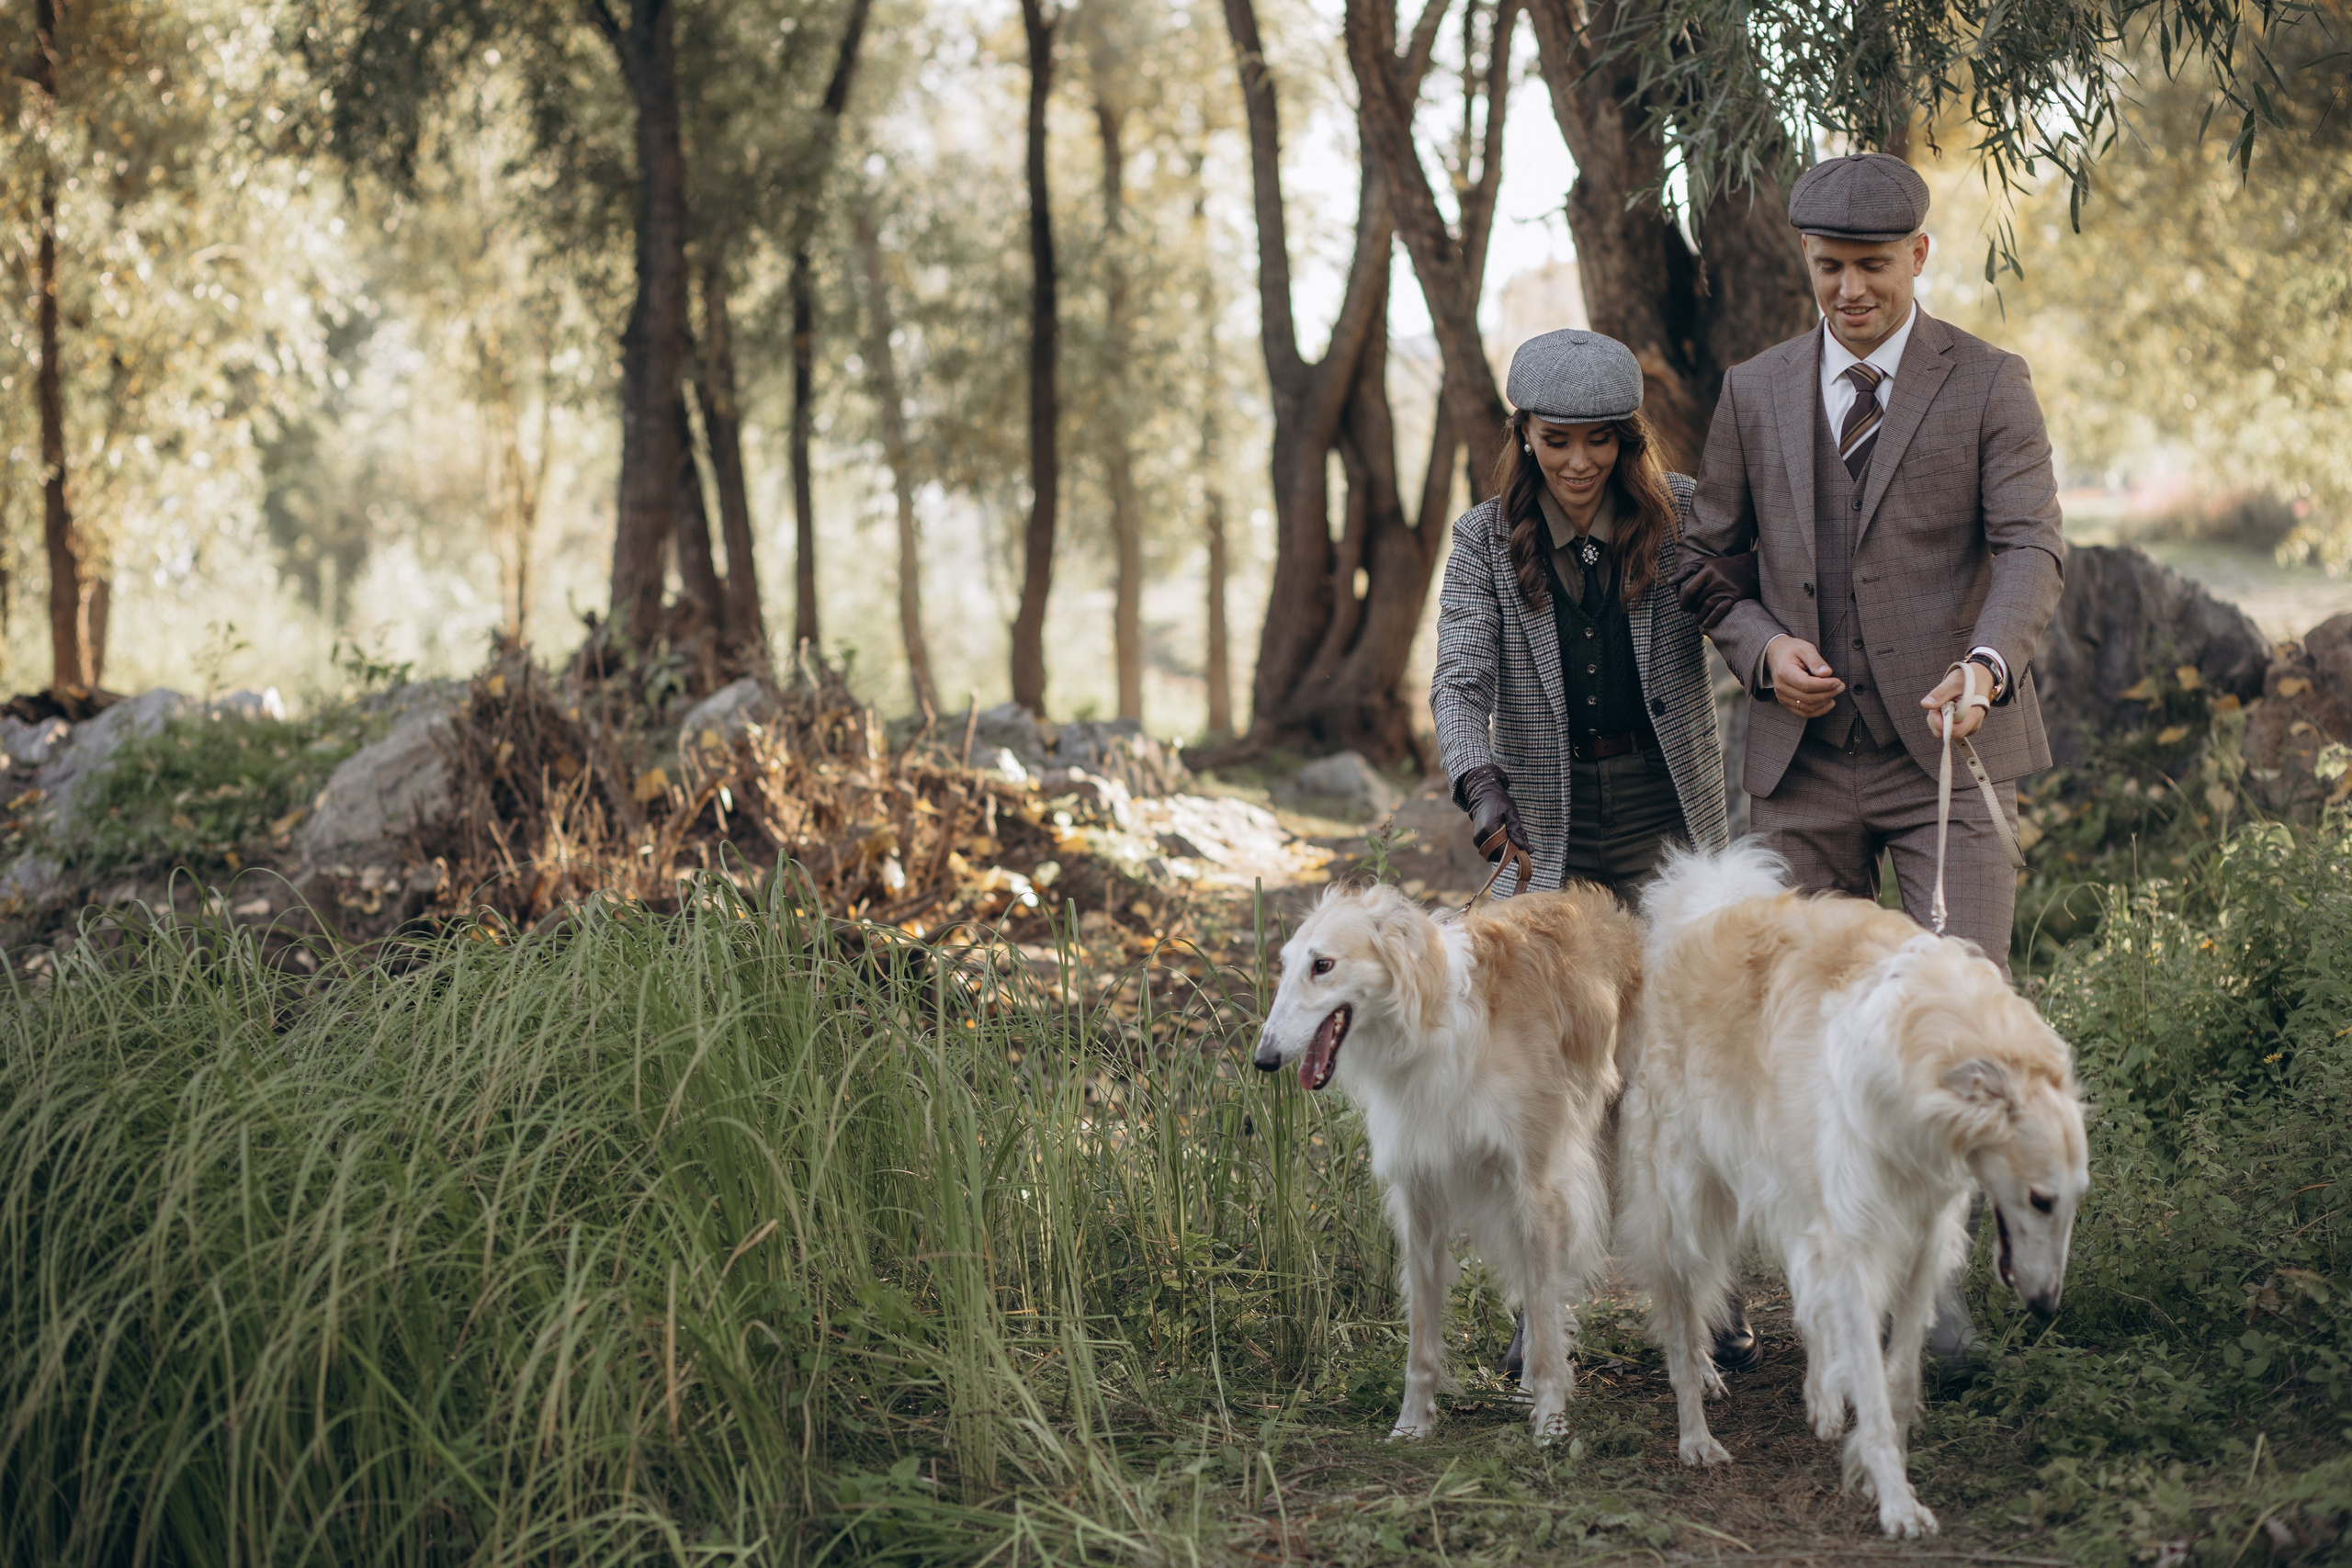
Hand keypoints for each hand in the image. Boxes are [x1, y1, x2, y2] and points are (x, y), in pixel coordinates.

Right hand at [1456, 764, 1532, 894]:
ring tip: (1513, 833)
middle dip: (1514, 850)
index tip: (1529, 849)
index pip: (1504, 851)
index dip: (1517, 853)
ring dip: (1507, 848)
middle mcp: (1481, 838)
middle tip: (1522, 836)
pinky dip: (1501, 846)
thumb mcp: (1511, 812)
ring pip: (1496, 854)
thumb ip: (1516, 830)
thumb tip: (1524, 848)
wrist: (1482, 795)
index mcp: (1489, 829)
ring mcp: (1478, 840)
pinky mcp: (1477, 841)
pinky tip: (1506, 834)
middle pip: (1501, 855)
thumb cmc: (1498, 801)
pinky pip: (1492, 850)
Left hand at [1672, 552, 1759, 632]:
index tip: (1682, 607)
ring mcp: (1727, 588)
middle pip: (1698, 599)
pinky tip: (1706, 624)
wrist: (1749, 568)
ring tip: (1696, 620)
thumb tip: (1669, 582)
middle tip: (1690, 613)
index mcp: (1708, 569)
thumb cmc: (1721, 567)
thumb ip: (1685, 570)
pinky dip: (1711, 619)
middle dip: (1692, 608)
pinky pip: (1720, 611)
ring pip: (1707, 606)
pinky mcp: (1735, 596)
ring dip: (1699, 616)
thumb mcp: (1703, 563)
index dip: (1683, 601)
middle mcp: (1718, 578)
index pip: (1690, 589)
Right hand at [1767, 637, 1843, 719]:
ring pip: (1807, 708)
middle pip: (1808, 698)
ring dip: (1825, 702)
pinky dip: (1818, 711)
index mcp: (1784, 672)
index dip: (1824, 685)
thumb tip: (1827, 673)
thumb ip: (1816, 661)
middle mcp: (1781, 687)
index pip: (1806, 684)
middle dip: (1828, 693)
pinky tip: (1829, 702)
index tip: (1838, 681)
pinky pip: (1804, 713)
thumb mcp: (1805, 649)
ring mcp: (1782, 697)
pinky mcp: (1786, 703)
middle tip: (1841, 686)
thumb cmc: (1792, 651)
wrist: (1776, 656)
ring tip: (1835, 692)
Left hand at [1920, 664, 1989, 740]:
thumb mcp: (1953, 682)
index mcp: (1974, 714)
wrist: (1981, 677)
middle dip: (1936, 720)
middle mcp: (1972, 725)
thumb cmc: (1970, 678)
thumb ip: (1940, 694)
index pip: (1957, 731)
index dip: (1941, 723)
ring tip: (1942, 702)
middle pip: (1948, 734)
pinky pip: (1946, 728)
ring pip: (1944, 732)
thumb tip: (1925, 704)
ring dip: (1937, 719)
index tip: (1935, 709)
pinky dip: (1940, 719)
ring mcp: (1968, 726)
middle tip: (1938, 703)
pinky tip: (1943, 707)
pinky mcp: (1962, 725)